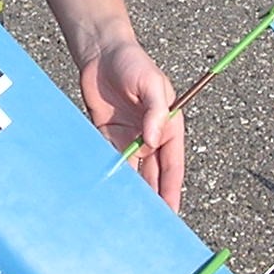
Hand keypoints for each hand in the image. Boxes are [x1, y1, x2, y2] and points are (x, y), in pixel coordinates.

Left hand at [81, 40, 184, 210]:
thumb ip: (155, 111)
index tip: (171, 212)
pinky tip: (107, 189)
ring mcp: (128, 137)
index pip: (172, 165)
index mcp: (168, 126)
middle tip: (148, 222)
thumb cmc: (133, 62)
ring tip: (126, 213)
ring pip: (132, 170)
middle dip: (152, 197)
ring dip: (130, 189)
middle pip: (152, 174)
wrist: (101, 51)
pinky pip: (110, 158)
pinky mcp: (106, 134)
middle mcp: (150, 136)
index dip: (172, 190)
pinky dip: (110, 172)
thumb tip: (154, 139)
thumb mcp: (152, 82)